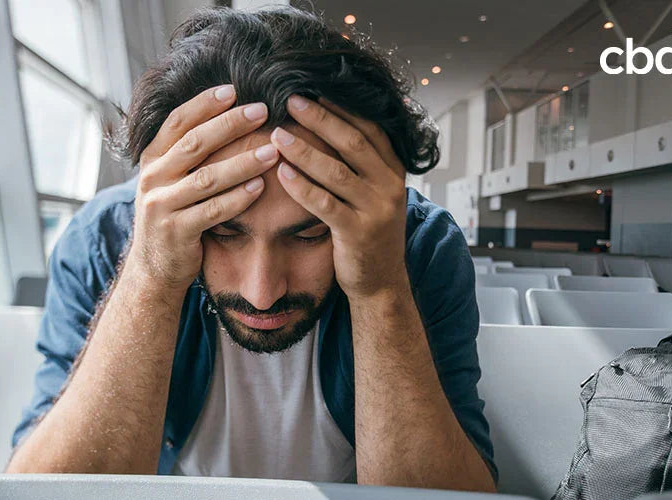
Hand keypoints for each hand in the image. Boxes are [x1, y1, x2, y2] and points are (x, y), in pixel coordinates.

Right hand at [127, 85, 277, 291]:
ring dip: (243, 162)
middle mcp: (153, 178)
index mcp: (152, 159)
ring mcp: (161, 205)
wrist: (154, 268)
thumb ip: (187, 154)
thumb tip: (226, 112)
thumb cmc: (174, 217)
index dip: (204, 104)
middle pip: (194, 143)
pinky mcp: (176, 232)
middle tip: (262, 111)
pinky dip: (238, 198)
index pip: (177, 122)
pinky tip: (260, 187)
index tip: (234, 89)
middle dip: (230, 124)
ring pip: (207, 177)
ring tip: (273, 150)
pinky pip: (212, 211)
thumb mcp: (170, 181)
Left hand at [270, 95, 407, 299]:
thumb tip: (332, 125)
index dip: (343, 109)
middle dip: (320, 119)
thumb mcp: (376, 194)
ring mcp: (376, 210)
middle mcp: (390, 187)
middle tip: (291, 100)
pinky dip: (301, 186)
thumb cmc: (369, 233)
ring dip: (304, 150)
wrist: (381, 282)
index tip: (315, 91)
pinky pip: (325, 204)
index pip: (370, 129)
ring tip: (277, 134)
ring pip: (337, 171)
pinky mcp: (357, 233)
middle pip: (353, 143)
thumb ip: (363, 165)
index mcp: (394, 171)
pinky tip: (281, 172)